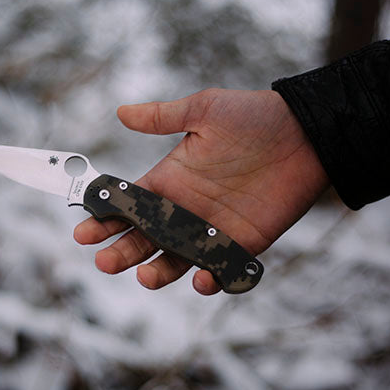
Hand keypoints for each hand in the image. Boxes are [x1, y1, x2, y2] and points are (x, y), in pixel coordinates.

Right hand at [73, 88, 328, 294]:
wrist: (306, 134)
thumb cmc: (254, 117)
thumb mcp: (204, 110)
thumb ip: (163, 117)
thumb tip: (121, 112)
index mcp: (169, 180)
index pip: (127, 206)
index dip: (104, 220)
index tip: (83, 232)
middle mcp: (185, 209)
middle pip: (143, 239)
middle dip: (121, 252)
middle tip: (103, 262)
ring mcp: (212, 230)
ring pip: (175, 261)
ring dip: (157, 273)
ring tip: (144, 276)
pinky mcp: (242, 245)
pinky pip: (220, 271)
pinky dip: (209, 280)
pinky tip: (200, 278)